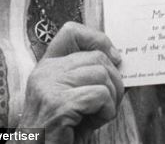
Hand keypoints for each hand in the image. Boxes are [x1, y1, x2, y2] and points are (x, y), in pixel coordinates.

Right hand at [19, 22, 123, 143]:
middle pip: (96, 56)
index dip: (97, 38)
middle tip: (111, 101)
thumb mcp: (73, 98)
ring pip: (101, 74)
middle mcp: (45, 73)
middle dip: (114, 79)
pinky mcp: (59, 104)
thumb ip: (88, 77)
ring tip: (101, 114)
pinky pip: (100, 95)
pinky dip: (107, 110)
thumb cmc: (60, 133)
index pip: (71, 32)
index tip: (114, 57)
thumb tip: (119, 60)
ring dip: (112, 98)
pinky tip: (95, 122)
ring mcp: (50, 87)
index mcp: (47, 67)